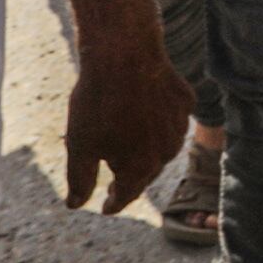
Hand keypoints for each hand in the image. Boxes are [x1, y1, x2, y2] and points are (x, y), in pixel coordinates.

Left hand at [63, 37, 190, 213]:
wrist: (124, 55)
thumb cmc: (97, 103)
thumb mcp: (79, 146)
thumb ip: (80, 180)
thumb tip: (76, 204)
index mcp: (140, 168)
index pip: (127, 195)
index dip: (114, 203)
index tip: (106, 207)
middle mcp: (166, 153)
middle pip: (146, 173)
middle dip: (130, 179)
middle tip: (115, 182)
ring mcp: (180, 127)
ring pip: (162, 147)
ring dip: (147, 151)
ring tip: (129, 146)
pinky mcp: (185, 102)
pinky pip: (173, 120)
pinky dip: (160, 123)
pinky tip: (146, 115)